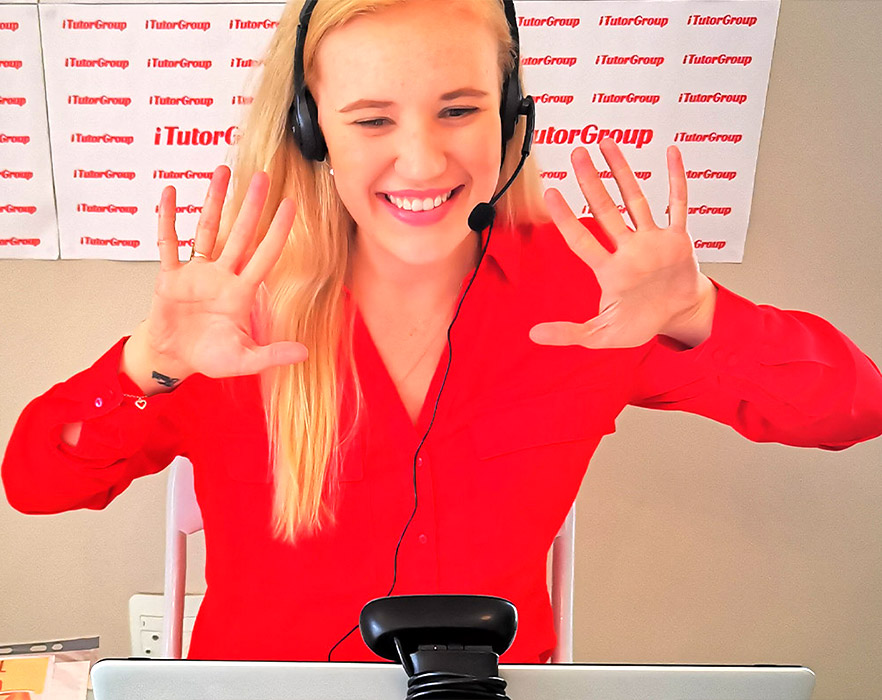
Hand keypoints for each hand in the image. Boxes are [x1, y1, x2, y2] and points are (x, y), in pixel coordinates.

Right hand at [124, 166, 306, 392]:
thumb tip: (304, 353)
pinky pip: (169, 242)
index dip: (277, 231)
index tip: (290, 205)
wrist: (174, 359)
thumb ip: (271, 356)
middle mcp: (222, 276)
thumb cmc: (209, 358)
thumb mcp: (243, 360)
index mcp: (241, 293)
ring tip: (222, 171)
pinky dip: (168, 218)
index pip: (264, 255)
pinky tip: (171, 193)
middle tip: (262, 176)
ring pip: (207, 229)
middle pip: (240, 233)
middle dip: (251, 206)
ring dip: (214, 201)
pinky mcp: (170, 276)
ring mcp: (196, 273)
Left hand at [529, 138, 716, 349]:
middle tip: (576, 152)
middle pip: (605, 208)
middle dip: (590, 181)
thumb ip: (570, 334)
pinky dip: (676, 179)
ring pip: (635, 199)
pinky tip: (670, 153)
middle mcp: (628, 249)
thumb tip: (533, 335)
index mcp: (609, 270)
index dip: (566, 217)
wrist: (679, 318)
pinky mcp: (678, 239)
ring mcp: (652, 241)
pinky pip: (678, 205)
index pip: (582, 238)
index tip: (550, 193)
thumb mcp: (602, 335)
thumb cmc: (641, 324)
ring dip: (622, 171)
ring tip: (606, 143)